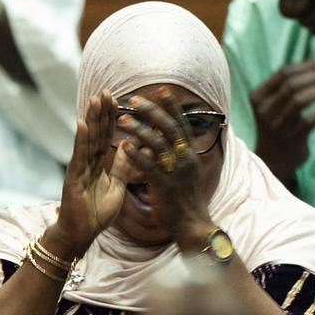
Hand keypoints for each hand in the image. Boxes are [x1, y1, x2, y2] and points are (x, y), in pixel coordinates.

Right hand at [54, 93, 130, 253]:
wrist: (81, 234)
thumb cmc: (96, 214)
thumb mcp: (116, 187)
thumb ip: (121, 167)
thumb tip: (131, 148)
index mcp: (98, 165)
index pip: (105, 137)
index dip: (111, 118)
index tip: (115, 99)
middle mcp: (87, 162)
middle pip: (96, 133)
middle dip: (101, 112)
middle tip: (105, 91)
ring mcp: (79, 169)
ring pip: (87, 140)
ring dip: (91, 119)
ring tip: (94, 100)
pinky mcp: (73, 178)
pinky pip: (79, 156)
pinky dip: (81, 140)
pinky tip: (82, 124)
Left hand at [117, 90, 211, 247]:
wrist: (192, 224)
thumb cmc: (184, 197)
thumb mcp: (185, 171)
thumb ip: (176, 153)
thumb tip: (166, 136)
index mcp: (190, 153)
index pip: (181, 124)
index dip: (171, 107)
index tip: (161, 89)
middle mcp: (185, 159)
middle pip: (169, 128)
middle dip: (151, 112)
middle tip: (134, 99)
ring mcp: (176, 172)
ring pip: (157, 145)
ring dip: (139, 130)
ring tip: (122, 120)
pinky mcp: (165, 186)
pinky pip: (149, 167)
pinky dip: (137, 155)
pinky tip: (123, 146)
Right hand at [251, 61, 314, 180]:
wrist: (274, 160)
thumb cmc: (281, 125)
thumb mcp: (277, 104)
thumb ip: (291, 85)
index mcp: (258, 97)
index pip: (283, 73)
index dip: (305, 66)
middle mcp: (263, 111)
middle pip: (291, 85)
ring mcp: (275, 126)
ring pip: (299, 100)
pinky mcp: (290, 139)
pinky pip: (309, 120)